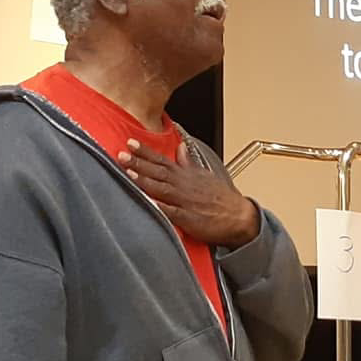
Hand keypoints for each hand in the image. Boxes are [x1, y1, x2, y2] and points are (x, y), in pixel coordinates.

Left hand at [118, 139, 259, 248]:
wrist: (238, 216)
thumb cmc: (220, 197)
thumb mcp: (204, 175)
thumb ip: (188, 162)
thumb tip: (180, 147)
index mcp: (186, 175)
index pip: (162, 160)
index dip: (145, 152)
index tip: (130, 143)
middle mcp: (183, 185)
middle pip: (158, 171)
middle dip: (139, 162)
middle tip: (122, 154)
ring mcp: (185, 201)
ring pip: (161, 188)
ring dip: (145, 180)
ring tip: (128, 172)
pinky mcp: (188, 218)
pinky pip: (171, 212)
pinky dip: (159, 207)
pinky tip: (147, 202)